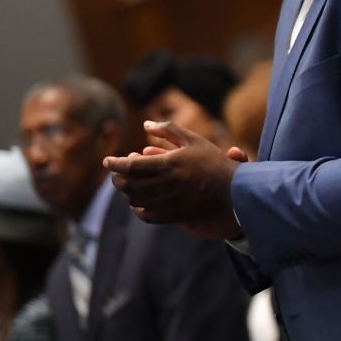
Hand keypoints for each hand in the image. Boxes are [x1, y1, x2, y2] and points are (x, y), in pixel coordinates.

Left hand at [103, 120, 242, 237]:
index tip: (107, 161)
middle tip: (115, 172)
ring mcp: (169, 202)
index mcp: (170, 164)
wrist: (232, 191)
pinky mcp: (172, 215)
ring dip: (126, 191)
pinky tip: (138, 200)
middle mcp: (167, 185)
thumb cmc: (212, 162)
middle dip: (117, 178)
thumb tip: (145, 124)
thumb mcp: (193, 140)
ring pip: (134, 200)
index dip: (115, 163)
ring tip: (126, 183)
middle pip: (128, 184)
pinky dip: (137, 208)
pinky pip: (145, 215)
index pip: (131, 166)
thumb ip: (169, 129)